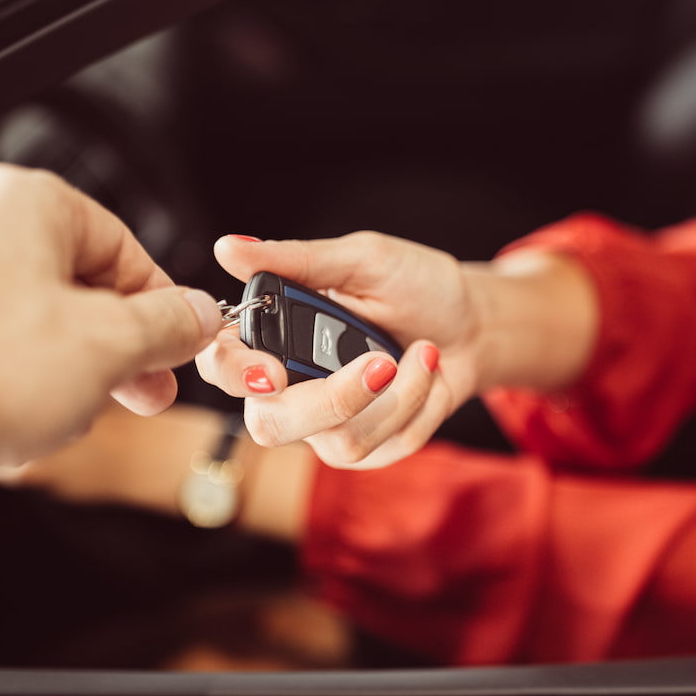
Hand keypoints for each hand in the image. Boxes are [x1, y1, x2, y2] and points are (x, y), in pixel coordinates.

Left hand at [0, 164, 221, 504]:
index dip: (162, 306)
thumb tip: (197, 315)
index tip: (180, 345)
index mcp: (21, 202)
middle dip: (116, 348)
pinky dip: (12, 379)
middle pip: (76, 283)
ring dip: (66, 369)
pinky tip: (19, 419)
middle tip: (143, 389)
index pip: (123, 246)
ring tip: (71, 413)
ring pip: (31, 318)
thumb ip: (168, 325)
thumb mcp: (109, 347)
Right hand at [198, 232, 484, 467]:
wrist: (472, 322)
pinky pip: (385, 446)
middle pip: (270, 425)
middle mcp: (290, 386)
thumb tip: (229, 247)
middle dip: (331, 401)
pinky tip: (429, 371)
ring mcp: (328, 424)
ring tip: (424, 350)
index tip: (274, 370)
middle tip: (380, 363)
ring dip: (399, 394)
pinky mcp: (370, 448)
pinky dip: (419, 403)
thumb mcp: (360, 259)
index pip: (222, 365)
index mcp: (273, 335)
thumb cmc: (413, 284)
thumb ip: (295, 260)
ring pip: (339, 441)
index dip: (234, 374)